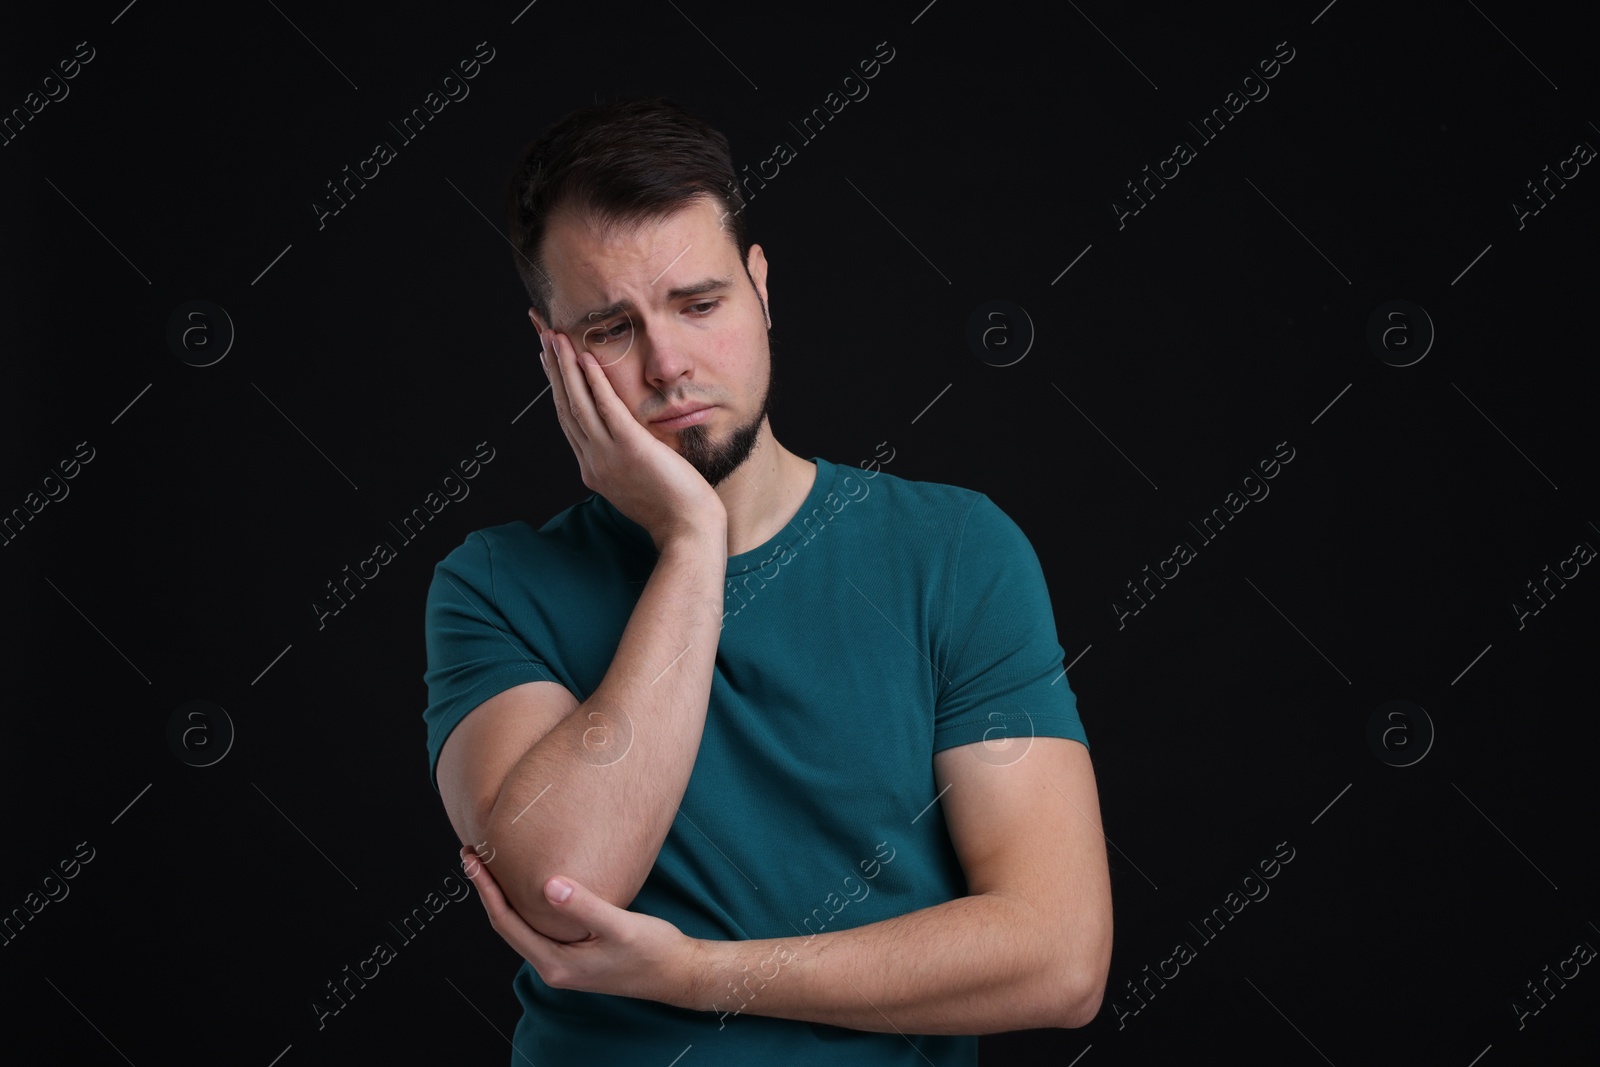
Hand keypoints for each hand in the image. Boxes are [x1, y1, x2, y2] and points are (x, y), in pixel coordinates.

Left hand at [460, 846, 702, 1007]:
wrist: (677, 974)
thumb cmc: (653, 951)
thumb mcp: (620, 926)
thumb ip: (584, 906)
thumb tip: (547, 884)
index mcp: (555, 963)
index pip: (506, 923)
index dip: (486, 890)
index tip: (472, 859)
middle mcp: (552, 966)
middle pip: (506, 925)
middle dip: (487, 890)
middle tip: (473, 854)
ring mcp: (562, 962)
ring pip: (521, 926)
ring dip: (504, 896)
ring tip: (493, 865)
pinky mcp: (574, 954)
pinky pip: (538, 926)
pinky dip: (525, 904)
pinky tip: (529, 885)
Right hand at [540, 328, 725, 550]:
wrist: (688, 531)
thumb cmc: (673, 509)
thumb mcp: (637, 482)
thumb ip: (624, 460)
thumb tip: (625, 442)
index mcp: (593, 469)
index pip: (569, 421)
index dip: (557, 388)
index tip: (550, 363)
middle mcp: (592, 461)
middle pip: (565, 407)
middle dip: (553, 370)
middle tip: (544, 338)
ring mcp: (608, 456)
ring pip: (577, 403)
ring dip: (564, 367)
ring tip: (556, 338)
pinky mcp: (630, 448)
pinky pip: (606, 408)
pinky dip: (594, 382)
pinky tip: (585, 358)